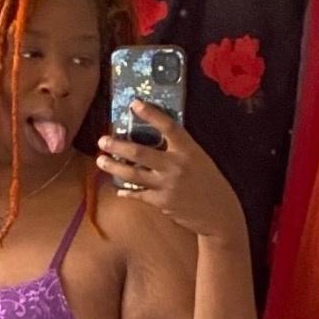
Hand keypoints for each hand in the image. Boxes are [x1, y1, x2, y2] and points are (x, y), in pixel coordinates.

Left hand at [96, 100, 245, 245]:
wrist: (218, 214)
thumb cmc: (209, 183)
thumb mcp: (199, 160)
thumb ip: (179, 150)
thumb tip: (156, 139)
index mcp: (189, 150)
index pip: (168, 126)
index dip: (151, 114)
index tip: (134, 104)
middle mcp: (176, 165)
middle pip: (140, 153)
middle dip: (118, 146)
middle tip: (102, 140)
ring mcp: (167, 185)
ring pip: (133, 174)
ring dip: (114, 167)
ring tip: (100, 161)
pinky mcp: (161, 202)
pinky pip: (138, 194)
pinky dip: (126, 191)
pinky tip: (118, 188)